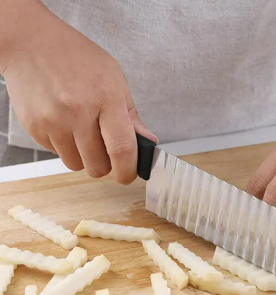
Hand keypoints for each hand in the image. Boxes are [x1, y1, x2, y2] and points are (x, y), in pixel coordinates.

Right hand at [1, 1, 156, 183]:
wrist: (31, 42)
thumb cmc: (78, 58)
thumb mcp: (115, 79)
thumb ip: (131, 116)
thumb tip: (148, 142)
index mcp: (105, 98)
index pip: (121, 149)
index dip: (128, 170)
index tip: (128, 175)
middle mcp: (78, 111)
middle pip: (98, 166)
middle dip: (105, 165)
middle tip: (105, 149)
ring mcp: (53, 120)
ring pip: (76, 164)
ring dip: (84, 157)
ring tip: (82, 132)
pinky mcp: (35, 127)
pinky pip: (57, 154)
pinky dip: (65, 146)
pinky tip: (64, 124)